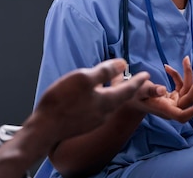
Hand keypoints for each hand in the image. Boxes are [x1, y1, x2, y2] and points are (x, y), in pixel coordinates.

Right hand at [30, 59, 149, 144]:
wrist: (45, 128)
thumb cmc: (62, 101)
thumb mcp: (84, 78)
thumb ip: (104, 71)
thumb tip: (123, 63)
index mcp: (107, 101)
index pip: (129, 90)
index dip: (138, 80)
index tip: (147, 74)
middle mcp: (104, 113)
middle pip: (121, 98)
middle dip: (129, 88)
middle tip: (136, 80)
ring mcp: (93, 120)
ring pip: (110, 104)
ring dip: (116, 93)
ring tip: (117, 85)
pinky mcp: (83, 124)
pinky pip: (99, 108)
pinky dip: (103, 99)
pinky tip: (96, 95)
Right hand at [127, 56, 192, 122]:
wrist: (131, 99)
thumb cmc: (133, 96)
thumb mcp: (139, 91)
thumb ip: (151, 90)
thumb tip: (163, 90)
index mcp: (165, 109)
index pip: (182, 115)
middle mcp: (172, 107)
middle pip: (189, 98)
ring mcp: (174, 102)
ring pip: (187, 90)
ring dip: (188, 75)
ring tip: (186, 59)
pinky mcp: (174, 97)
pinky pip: (181, 86)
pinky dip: (177, 76)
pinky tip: (168, 68)